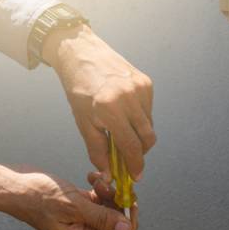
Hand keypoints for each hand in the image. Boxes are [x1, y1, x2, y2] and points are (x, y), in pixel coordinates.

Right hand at [0, 149, 135, 229]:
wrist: (13, 185)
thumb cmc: (36, 197)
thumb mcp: (73, 206)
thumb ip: (101, 218)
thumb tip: (125, 228)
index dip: (126, 226)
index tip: (129, 206)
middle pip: (114, 225)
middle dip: (118, 206)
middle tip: (115, 189)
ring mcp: (79, 217)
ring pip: (107, 210)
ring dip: (108, 194)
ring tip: (98, 181)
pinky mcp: (76, 204)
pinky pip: (97, 199)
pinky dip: (99, 188)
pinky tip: (92, 177)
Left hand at [43, 25, 154, 181]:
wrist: (82, 53)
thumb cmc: (78, 89)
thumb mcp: (83, 122)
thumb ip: (97, 150)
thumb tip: (109, 174)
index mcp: (109, 109)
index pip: (131, 146)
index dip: (135, 165)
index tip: (136, 176)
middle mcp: (129, 97)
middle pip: (147, 139)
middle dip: (140, 154)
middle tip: (128, 159)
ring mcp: (140, 88)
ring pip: (149, 126)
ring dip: (139, 136)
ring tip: (122, 132)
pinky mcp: (146, 82)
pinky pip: (149, 111)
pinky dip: (139, 119)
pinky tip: (124, 113)